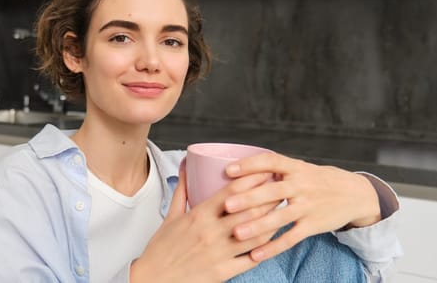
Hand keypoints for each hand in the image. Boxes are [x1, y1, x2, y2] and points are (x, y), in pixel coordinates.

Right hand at [130, 166, 276, 281]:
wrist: (153, 280)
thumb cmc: (162, 249)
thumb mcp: (171, 217)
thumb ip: (183, 191)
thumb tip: (187, 166)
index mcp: (199, 216)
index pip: (232, 192)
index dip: (253, 179)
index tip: (266, 171)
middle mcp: (211, 232)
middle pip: (250, 210)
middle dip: (269, 197)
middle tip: (282, 189)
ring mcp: (219, 253)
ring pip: (255, 234)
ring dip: (272, 221)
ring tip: (282, 212)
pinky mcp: (223, 271)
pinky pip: (251, 258)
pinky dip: (265, 249)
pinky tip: (272, 240)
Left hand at [223, 153, 380, 261]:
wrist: (355, 194)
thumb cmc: (319, 180)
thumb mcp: (302, 168)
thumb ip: (277, 170)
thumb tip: (241, 170)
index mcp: (296, 167)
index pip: (271, 161)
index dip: (249, 165)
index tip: (228, 171)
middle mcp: (302, 185)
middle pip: (272, 191)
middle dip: (249, 198)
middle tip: (227, 205)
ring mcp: (308, 206)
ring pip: (279, 217)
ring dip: (257, 226)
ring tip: (237, 233)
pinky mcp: (313, 225)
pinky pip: (290, 238)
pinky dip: (273, 248)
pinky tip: (256, 254)